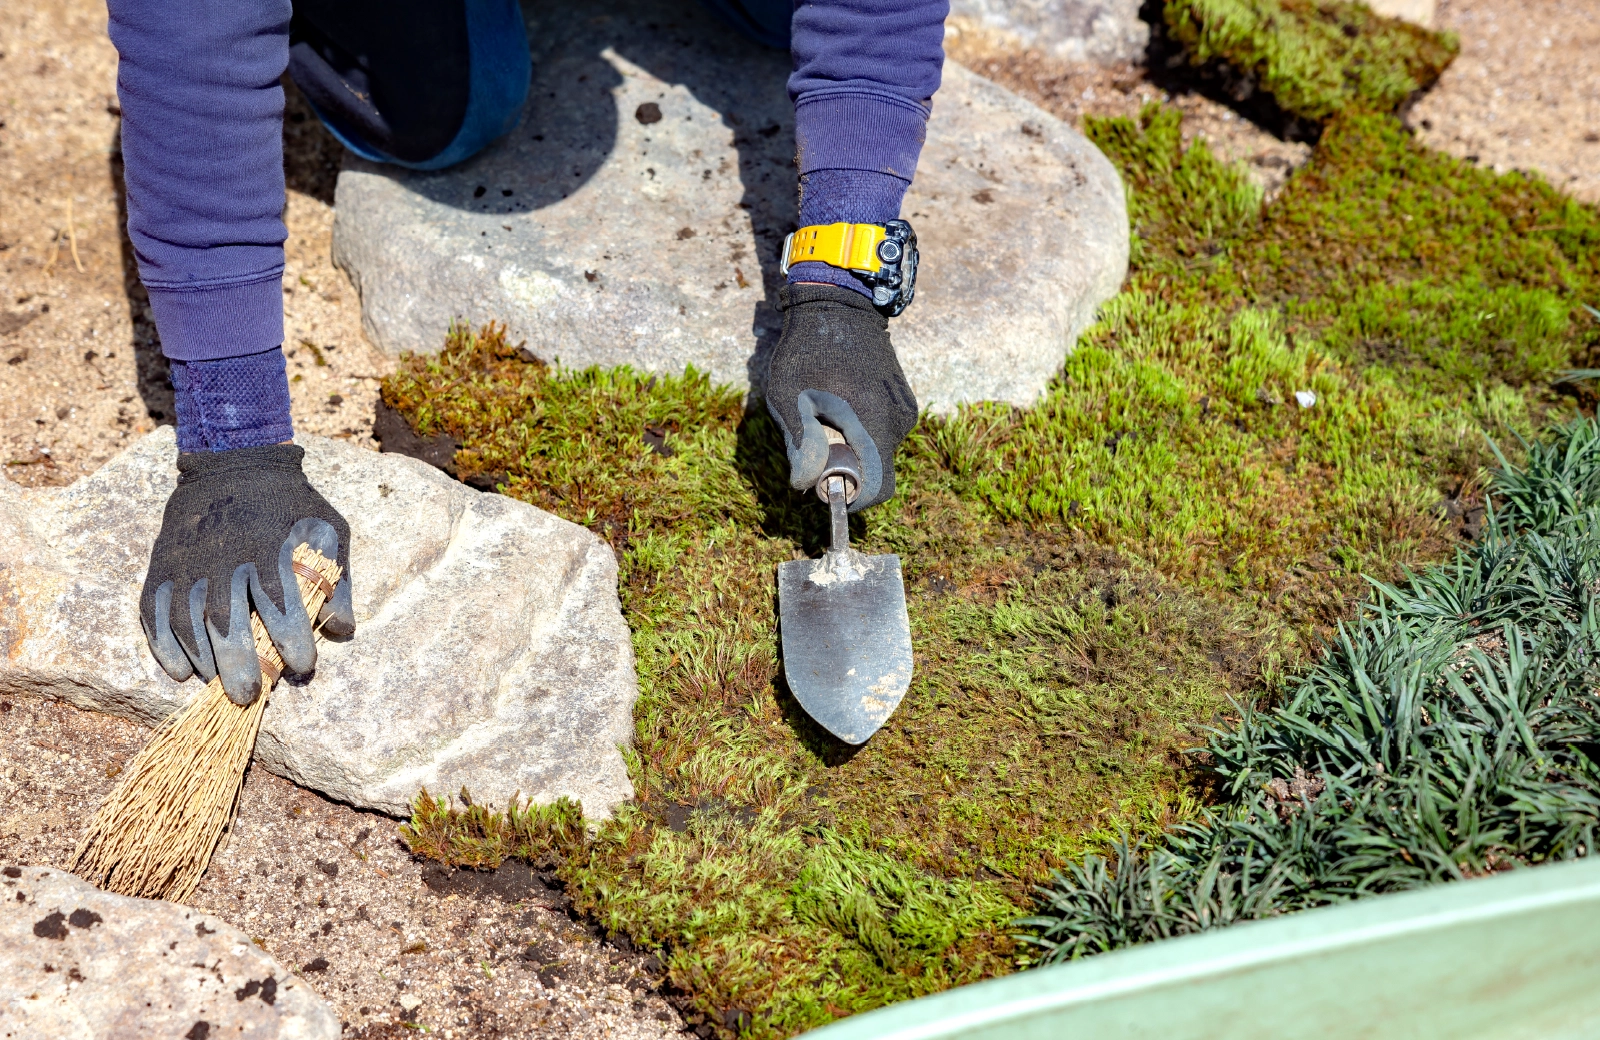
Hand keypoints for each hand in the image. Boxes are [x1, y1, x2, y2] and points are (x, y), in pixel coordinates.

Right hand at [139, 444, 353, 705]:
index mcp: (268, 546)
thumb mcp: (329, 529)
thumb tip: (343, 631)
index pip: (279, 601)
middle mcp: (222, 556)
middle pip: (225, 619)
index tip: (303, 664)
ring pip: (186, 619)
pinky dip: (164, 644)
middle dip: (238, 661)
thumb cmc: (292, 504)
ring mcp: (187, 561)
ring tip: (220, 684)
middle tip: (248, 695)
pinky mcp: (162, 565)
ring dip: (202, 658)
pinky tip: (181, 670)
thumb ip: (339, 581)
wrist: (235, 461)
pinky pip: (154, 611)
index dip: (291, 638)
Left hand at [764, 283, 918, 509]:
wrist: (840, 304)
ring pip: (879, 452)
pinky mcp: (905, 403)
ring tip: (827, 416)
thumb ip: (800, 443)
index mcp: (873, 421)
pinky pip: (883, 433)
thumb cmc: (808, 349)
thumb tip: (807, 485)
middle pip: (877, 471)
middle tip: (817, 441)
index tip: (827, 484)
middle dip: (847, 469)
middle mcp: (898, 421)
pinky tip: (842, 405)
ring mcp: (905, 411)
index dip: (852, 497)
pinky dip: (862, 433)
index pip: (879, 488)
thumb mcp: (789, 395)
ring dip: (853, 449)